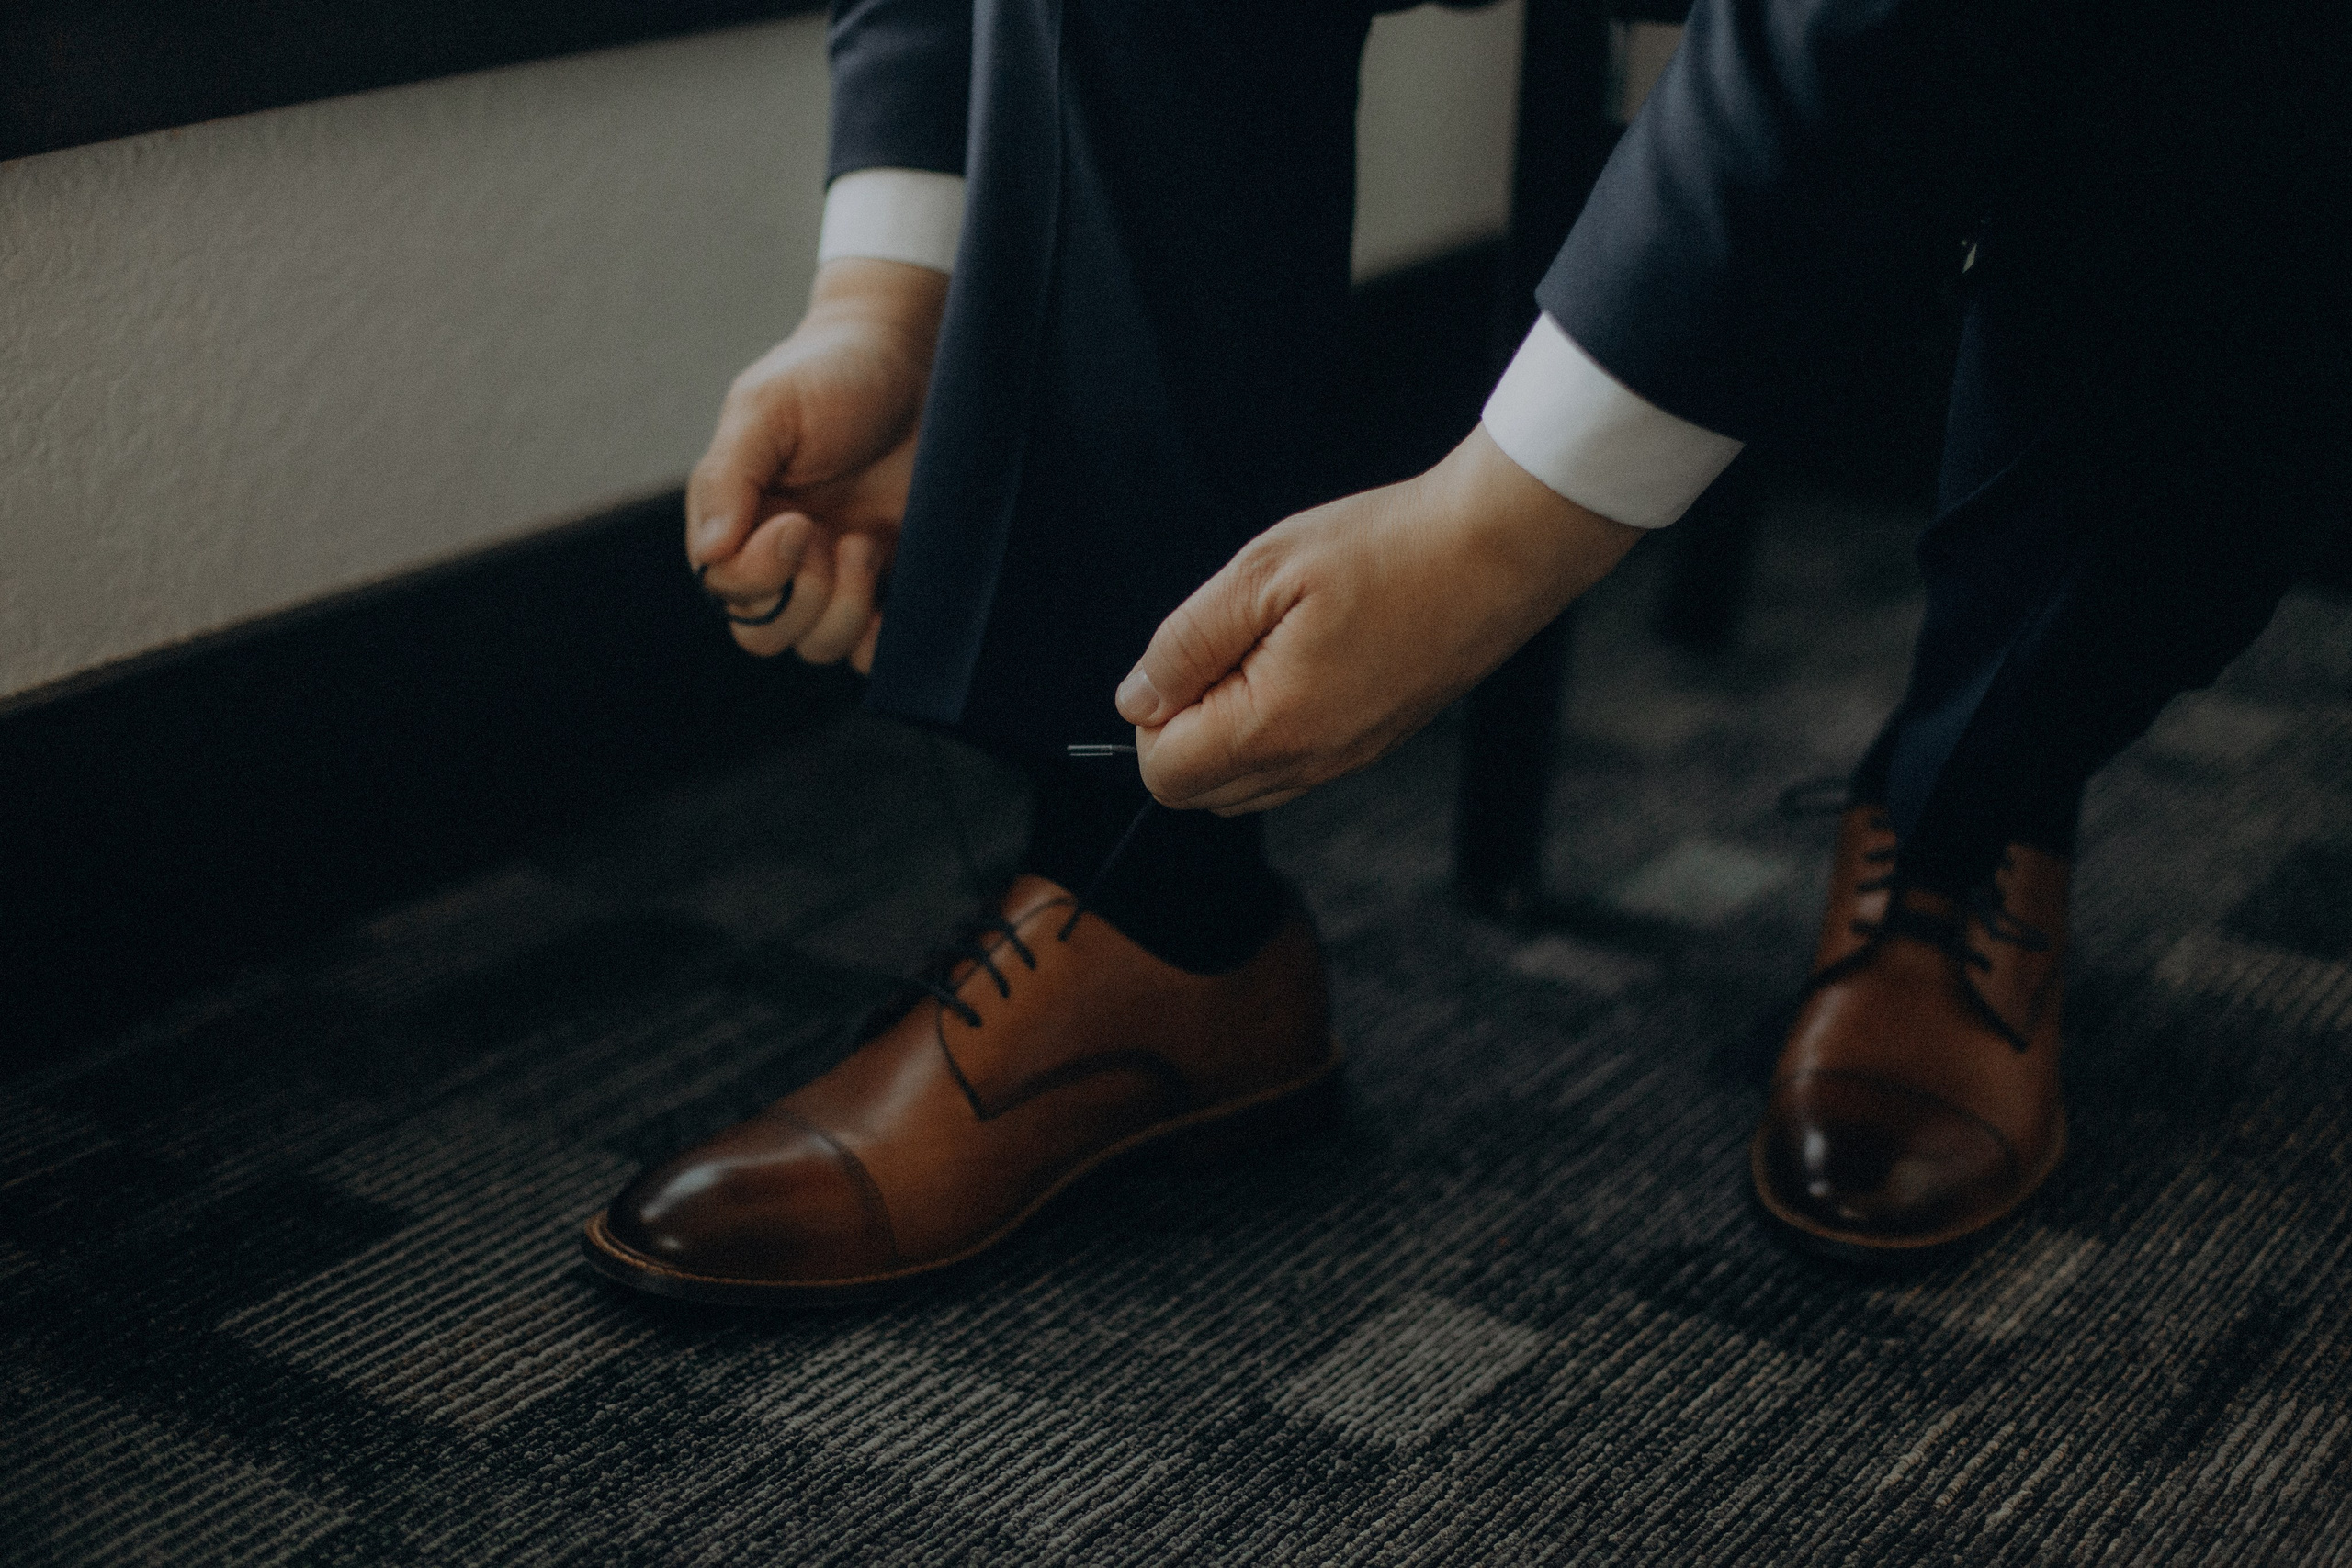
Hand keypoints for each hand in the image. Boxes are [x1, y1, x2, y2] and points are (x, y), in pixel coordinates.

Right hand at [687, 259, 949, 670]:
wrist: (913, 360)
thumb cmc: (832, 374)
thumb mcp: (768, 408)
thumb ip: (728, 477)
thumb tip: (707, 554)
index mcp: (736, 517)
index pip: (724, 587)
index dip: (761, 573)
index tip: (800, 524)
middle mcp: (779, 556)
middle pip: (763, 633)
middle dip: (802, 599)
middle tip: (836, 536)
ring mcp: (834, 574)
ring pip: (815, 646)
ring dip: (844, 611)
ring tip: (867, 543)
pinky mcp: (887, 581)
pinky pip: (870, 650)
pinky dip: (877, 647)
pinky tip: (890, 610)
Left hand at [1117, 426, 1643, 813]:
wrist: (1498, 551)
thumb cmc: (1385, 550)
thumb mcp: (1262, 573)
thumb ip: (1186, 644)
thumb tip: (1135, 701)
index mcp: (1275, 729)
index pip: (1163, 775)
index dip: (1154, 712)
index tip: (1195, 650)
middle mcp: (1311, 764)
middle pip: (1198, 791)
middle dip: (1186, 727)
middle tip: (1231, 643)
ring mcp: (1346, 761)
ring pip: (1244, 785)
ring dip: (1228, 727)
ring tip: (1269, 645)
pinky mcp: (1372, 744)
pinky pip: (1291, 767)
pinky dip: (1271, 726)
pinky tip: (1303, 655)